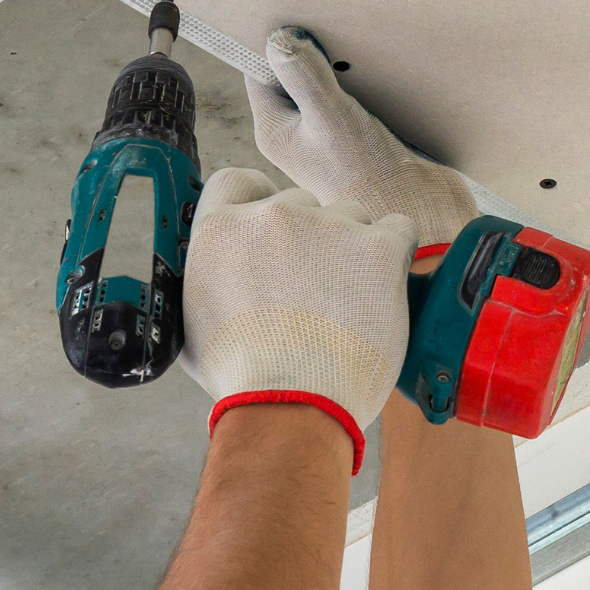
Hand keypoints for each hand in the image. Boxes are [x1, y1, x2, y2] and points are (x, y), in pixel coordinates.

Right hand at [179, 168, 417, 467]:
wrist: (290, 407)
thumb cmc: (242, 379)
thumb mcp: (192, 323)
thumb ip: (206, 278)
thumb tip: (215, 270)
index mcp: (222, 229)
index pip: (241, 182)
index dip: (260, 204)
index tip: (274, 233)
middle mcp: (272, 215)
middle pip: (301, 204)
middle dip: (310, 239)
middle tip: (316, 290)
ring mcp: (329, 227)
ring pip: (351, 217)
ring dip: (352, 249)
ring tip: (349, 303)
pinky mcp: (378, 247)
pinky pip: (398, 230)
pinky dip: (395, 256)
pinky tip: (381, 291)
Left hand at [248, 28, 478, 251]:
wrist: (421, 213)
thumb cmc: (368, 175)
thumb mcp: (332, 117)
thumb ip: (304, 77)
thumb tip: (278, 39)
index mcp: (276, 130)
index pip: (260, 71)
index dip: (275, 43)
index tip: (295, 15)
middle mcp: (297, 133)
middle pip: (292, 74)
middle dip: (311, 49)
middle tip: (330, 22)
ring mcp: (329, 135)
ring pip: (326, 83)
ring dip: (341, 65)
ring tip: (357, 44)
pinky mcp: (361, 136)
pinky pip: (354, 96)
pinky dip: (365, 81)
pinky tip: (381, 71)